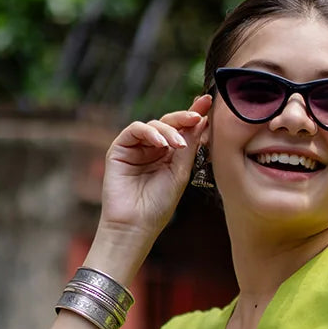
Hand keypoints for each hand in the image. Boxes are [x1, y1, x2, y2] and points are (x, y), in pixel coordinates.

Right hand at [96, 93, 212, 252]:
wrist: (136, 225)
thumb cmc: (158, 206)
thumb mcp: (180, 173)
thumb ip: (188, 146)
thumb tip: (201, 120)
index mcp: (169, 155)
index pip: (182, 130)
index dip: (194, 116)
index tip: (207, 102)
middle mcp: (152, 149)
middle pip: (169, 123)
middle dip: (184, 116)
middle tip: (198, 115)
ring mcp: (136, 148)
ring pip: (154, 124)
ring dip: (169, 130)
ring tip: (178, 144)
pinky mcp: (120, 149)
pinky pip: (135, 130)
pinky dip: (150, 132)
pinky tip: (161, 143)